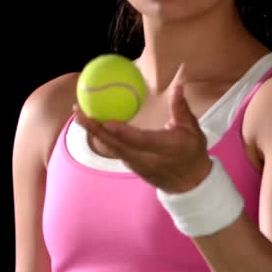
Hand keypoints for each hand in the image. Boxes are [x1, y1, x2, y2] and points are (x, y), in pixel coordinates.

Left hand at [74, 63, 213, 193]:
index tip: (107, 121)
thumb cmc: (192, 153)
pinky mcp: (131, 165)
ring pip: (111, 148)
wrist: (190, 184)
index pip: (140, 141)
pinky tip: (91, 124)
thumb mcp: (192, 130)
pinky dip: (101, 137)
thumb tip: (178, 86)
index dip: (123, 132)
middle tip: (79, 111)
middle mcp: (146, 158)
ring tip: (79, 114)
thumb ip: (181, 108)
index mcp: (164, 148)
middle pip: (116, 144)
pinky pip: (113, 150)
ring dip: (94, 132)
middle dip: (95, 129)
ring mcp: (136, 164)